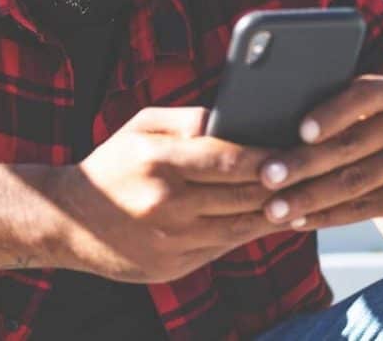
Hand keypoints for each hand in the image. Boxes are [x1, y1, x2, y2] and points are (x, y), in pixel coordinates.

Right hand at [52, 107, 282, 282]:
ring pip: (239, 226)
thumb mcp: (141, 127)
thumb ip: (188, 119)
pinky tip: (270, 219)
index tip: (294, 152)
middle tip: (313, 174)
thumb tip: (236, 116)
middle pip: (241, 195)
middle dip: (281, 186)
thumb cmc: (114, 163)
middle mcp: (165, 203)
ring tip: (302, 197)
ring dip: (275, 213)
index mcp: (157, 161)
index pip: (227, 159)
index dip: (266, 158)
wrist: (69, 220)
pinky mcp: (172, 266)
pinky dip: (250, 232)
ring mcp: (170, 240)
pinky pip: (224, 247)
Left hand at [258, 75, 382, 251]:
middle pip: (349, 144)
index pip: (361, 95)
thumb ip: (323, 121)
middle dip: (302, 163)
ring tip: (274, 208)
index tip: (300, 132)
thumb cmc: (367, 152)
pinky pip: (365, 207)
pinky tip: (299, 222)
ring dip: (307, 196)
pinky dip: (326, 216)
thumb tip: (259, 125)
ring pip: (354, 180)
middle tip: (266, 176)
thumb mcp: (354, 127)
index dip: (330, 113)